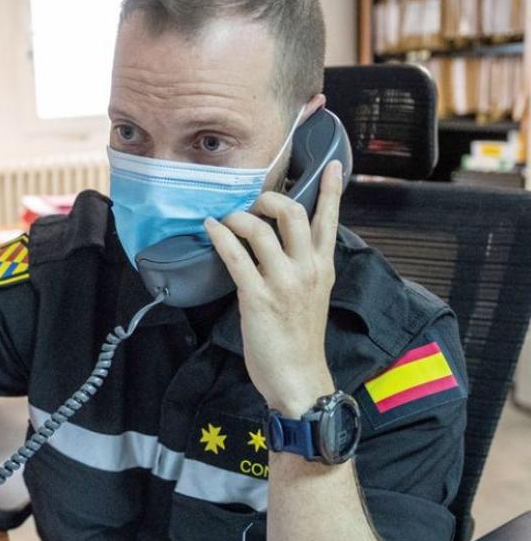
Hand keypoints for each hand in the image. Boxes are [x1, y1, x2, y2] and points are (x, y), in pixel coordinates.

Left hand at [204, 162, 343, 416]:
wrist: (298, 377)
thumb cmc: (299, 340)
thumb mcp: (311, 297)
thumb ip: (302, 270)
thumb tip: (279, 248)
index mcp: (323, 268)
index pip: (329, 221)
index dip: (330, 190)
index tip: (330, 163)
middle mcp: (307, 269)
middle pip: (293, 214)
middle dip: (269, 198)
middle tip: (252, 203)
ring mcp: (283, 282)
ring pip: (261, 230)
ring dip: (238, 217)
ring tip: (226, 219)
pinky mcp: (258, 296)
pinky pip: (236, 256)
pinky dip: (220, 236)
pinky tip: (210, 228)